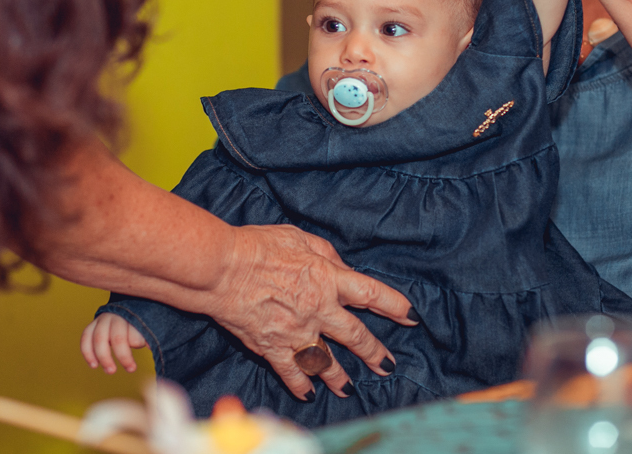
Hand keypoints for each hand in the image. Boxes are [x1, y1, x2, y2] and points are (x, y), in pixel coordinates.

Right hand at [82, 313, 147, 373]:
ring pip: (99, 339)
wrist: (127, 305)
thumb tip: (152, 346)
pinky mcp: (92, 325)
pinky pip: (86, 338)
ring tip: (110, 371)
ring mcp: (103, 319)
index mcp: (134, 316)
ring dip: (103, 357)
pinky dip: (88, 352)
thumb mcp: (149, 326)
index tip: (146, 352)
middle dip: (123, 356)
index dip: (139, 346)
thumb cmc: (140, 321)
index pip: (135, 334)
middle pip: (117, 338)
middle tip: (131, 369)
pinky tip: (94, 365)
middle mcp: (117, 316)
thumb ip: (149, 336)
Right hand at [205, 225, 415, 400]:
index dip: (394, 305)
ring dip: (340, 377)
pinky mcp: (273, 347)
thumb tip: (342, 266)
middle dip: (375, 352)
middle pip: (356, 336)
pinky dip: (301, 385)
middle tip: (387, 365)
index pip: (371, 294)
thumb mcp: (298, 237)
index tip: (410, 316)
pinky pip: (292, 372)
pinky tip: (308, 394)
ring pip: (327, 361)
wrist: (221, 269)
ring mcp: (297, 332)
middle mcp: (318, 309)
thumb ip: (325, 254)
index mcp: (327, 278)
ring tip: (349, 388)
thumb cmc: (256, 246)